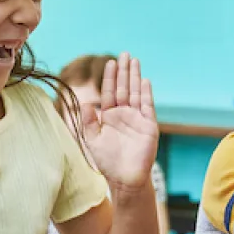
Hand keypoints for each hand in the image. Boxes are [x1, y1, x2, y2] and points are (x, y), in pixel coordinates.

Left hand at [79, 53, 157, 191]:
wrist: (125, 179)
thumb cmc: (107, 162)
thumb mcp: (92, 140)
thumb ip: (88, 121)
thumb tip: (84, 102)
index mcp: (109, 117)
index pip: (110, 92)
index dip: (110, 77)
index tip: (110, 62)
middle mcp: (124, 115)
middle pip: (124, 88)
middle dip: (124, 71)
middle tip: (124, 54)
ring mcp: (137, 119)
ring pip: (136, 93)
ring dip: (135, 77)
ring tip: (135, 60)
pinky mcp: (148, 126)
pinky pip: (147, 106)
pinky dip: (146, 93)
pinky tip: (144, 81)